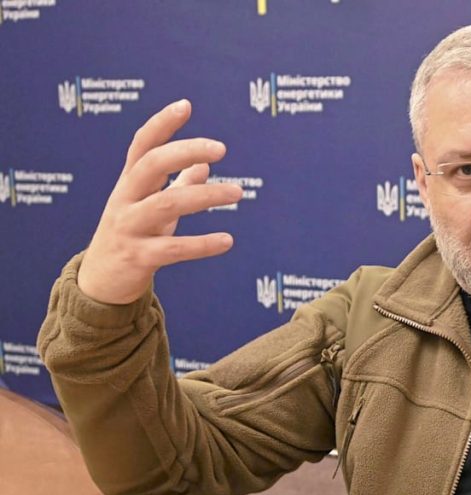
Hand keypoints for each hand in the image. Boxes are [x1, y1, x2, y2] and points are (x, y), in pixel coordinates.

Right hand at [78, 100, 242, 304]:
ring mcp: (129, 228)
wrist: (101, 281)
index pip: (142, 145)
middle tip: (221, 148)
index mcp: (130, 183)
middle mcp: (125, 200)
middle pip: (151, 165)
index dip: (161, 124)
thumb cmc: (132, 234)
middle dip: (184, 151)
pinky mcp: (138, 258)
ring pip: (165, 204)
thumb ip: (176, 184)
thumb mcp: (152, 206)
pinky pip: (173, 249)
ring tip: (238, 192)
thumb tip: (204, 163)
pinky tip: (228, 240)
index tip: (185, 105)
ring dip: (204, 196)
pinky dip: (202, 244)